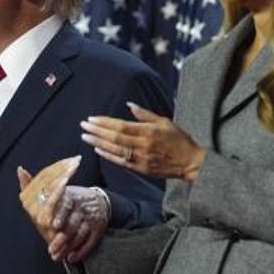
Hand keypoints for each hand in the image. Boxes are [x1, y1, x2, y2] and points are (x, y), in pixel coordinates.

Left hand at [17, 157, 107, 262]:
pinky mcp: (98, 229)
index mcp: (70, 196)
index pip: (66, 205)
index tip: (54, 225)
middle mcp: (82, 207)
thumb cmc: (67, 199)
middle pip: (73, 224)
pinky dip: (82, 250)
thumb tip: (20, 170)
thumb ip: (35, 184)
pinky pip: (91, 241)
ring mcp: (91, 219)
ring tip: (57, 256)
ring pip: (81, 234)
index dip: (61, 215)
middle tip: (52, 250)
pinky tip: (72, 257)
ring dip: (69, 247)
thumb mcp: (53, 190)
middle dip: (62, 239)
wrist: (96, 201)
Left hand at [80, 103, 205, 181]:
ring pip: (115, 150)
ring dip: (98, 143)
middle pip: (115, 137)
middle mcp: (143, 145)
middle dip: (97, 131)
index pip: (121, 126)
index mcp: (148, 131)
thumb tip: (129, 105)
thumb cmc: (178, 140)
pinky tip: (98, 149)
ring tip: (85, 137)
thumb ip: (145, 114)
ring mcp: (141, 158)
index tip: (92, 119)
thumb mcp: (164, 121)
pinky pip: (120, 161)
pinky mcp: (141, 168)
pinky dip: (108, 155)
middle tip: (83, 126)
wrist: (190, 162)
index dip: (104, 123)